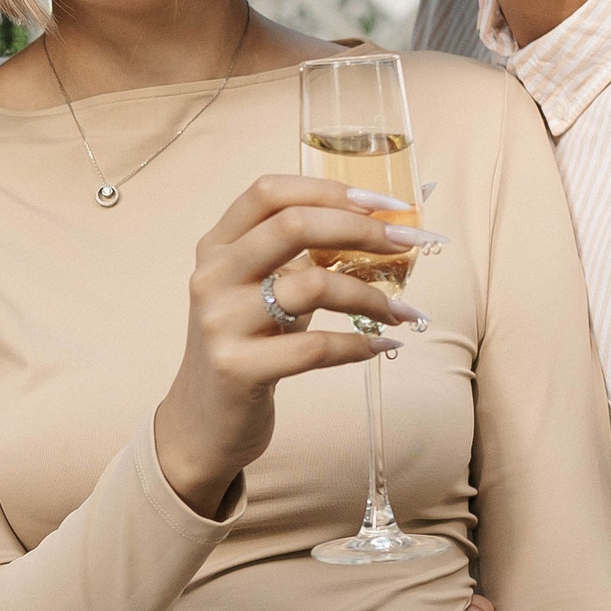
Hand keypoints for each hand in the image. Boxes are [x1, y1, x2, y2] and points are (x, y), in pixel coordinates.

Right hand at [152, 176, 440, 516]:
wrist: (202, 421)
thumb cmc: (250, 344)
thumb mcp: (267, 289)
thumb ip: (310, 253)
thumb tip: (394, 216)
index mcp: (217, 245)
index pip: (270, 192)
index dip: (330, 189)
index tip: (383, 202)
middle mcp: (212, 276)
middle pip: (293, 225)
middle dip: (362, 230)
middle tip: (408, 243)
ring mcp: (220, 322)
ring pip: (311, 286)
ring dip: (371, 295)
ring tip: (403, 311)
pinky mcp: (237, 368)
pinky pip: (314, 348)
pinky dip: (358, 344)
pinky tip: (381, 346)